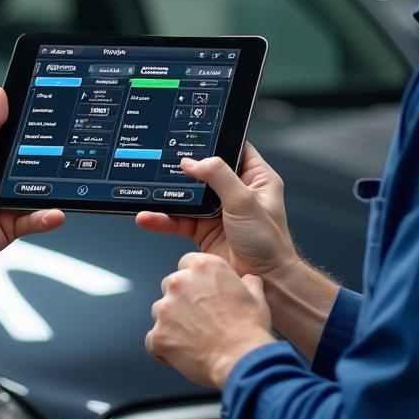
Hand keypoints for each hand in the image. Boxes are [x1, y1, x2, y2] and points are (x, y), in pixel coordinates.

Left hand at [0, 86, 63, 279]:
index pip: (20, 144)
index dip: (37, 136)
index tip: (56, 126)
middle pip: (34, 168)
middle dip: (50, 163)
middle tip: (64, 155)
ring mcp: (6, 203)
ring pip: (38, 195)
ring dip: (52, 192)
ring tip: (65, 185)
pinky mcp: (10, 227)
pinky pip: (35, 221)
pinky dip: (47, 217)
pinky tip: (54, 212)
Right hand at [136, 143, 298, 280]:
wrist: (266, 282)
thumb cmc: (269, 243)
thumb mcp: (244, 200)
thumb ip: (218, 176)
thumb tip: (193, 162)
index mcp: (256, 178)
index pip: (234, 148)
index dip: (215, 140)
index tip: (192, 136)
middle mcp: (237, 192)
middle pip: (205, 172)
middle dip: (183, 169)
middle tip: (163, 162)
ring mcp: (219, 212)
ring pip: (188, 197)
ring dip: (168, 196)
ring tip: (148, 192)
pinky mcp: (204, 230)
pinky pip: (179, 220)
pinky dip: (163, 219)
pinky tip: (149, 218)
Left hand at [145, 253, 274, 387]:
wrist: (241, 358)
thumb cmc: (249, 329)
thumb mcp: (256, 297)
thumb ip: (248, 282)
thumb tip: (248, 280)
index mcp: (204, 267)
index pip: (187, 263)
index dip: (194, 279)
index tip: (199, 290)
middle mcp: (181, 282)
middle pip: (171, 285)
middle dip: (180, 299)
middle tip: (197, 317)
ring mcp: (166, 308)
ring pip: (160, 310)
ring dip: (171, 321)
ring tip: (191, 338)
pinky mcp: (158, 334)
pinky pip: (152, 339)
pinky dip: (162, 346)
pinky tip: (178, 354)